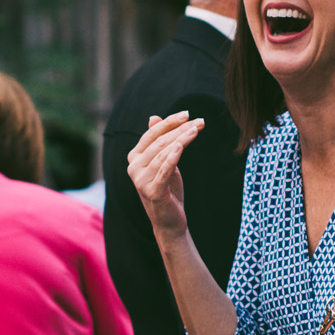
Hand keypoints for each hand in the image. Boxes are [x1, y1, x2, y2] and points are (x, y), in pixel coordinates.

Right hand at [127, 112, 204, 240]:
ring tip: (197, 129)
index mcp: (134, 158)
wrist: (169, 220)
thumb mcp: (164, 162)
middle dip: (180, 129)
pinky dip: (172, 157)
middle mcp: (134, 167)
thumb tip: (153, 117)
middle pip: (160, 142)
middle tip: (199, 121)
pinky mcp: (152, 191)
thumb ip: (158, 142)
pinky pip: (164, 170)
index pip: (152, 134)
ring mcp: (141, 180)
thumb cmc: (168, 189)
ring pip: (164, 153)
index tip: (188, 114)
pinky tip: (181, 146)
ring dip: (183, 139)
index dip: (169, 122)